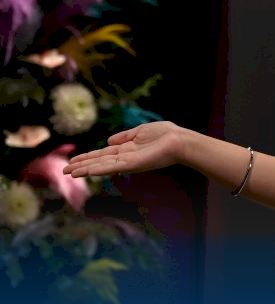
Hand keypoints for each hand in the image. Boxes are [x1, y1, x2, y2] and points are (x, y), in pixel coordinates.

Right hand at [63, 121, 190, 177]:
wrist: (180, 140)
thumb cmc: (165, 134)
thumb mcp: (141, 131)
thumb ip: (125, 136)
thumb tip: (108, 139)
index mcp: (126, 149)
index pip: (103, 154)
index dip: (87, 157)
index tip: (73, 161)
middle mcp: (125, 157)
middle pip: (99, 161)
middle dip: (82, 165)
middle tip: (65, 170)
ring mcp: (128, 162)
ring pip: (103, 166)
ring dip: (86, 169)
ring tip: (71, 172)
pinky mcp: (134, 164)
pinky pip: (114, 166)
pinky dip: (100, 169)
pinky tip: (88, 171)